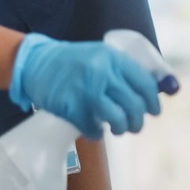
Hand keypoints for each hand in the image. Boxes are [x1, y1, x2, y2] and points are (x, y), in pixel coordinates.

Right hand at [9, 34, 162, 138]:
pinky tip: (94, 130)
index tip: (153, 111)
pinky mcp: (71, 107)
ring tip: (118, 129)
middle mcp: (102, 73)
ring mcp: (86, 91)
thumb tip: (151, 92)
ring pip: (117, 119)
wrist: (36, 63)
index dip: (153, 102)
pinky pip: (93, 129)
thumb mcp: (100, 55)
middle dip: (137, 121)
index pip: (145, 84)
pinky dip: (96, 133)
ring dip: (121, 128)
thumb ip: (122, 70)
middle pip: (134, 105)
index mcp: (113, 58)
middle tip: (133, 125)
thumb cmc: (72, 61)